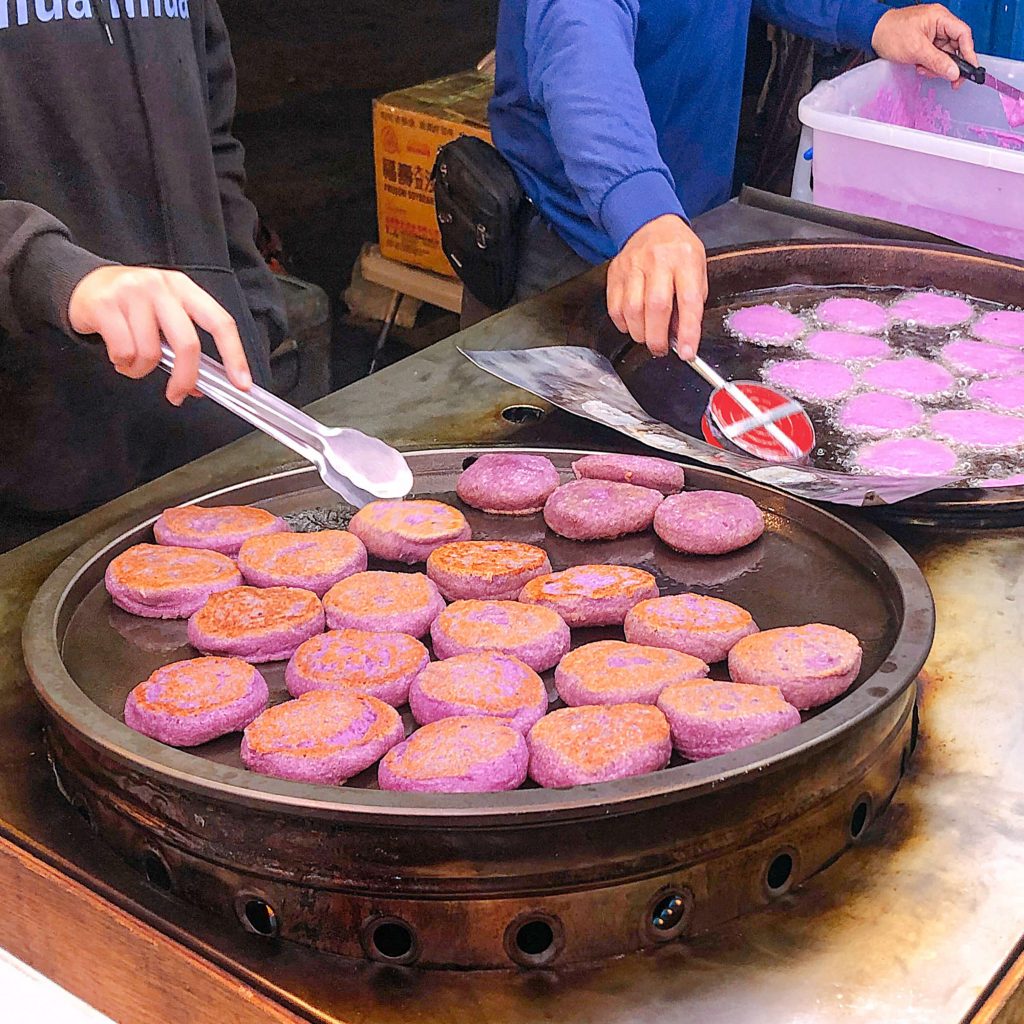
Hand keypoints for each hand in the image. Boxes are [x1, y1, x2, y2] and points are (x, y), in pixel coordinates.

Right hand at [68, 266, 251, 405]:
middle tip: (177, 396)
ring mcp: (133, 293)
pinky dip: (123, 364)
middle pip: (188, 343)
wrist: (82, 284)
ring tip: (133, 362)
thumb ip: (182, 345)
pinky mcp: (105, 304)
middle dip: (185, 378)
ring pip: (151, 353)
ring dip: (141, 370)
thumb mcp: (163, 315)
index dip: (234, 355)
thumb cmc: (131, 306)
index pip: (220, 322)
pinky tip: (118, 356)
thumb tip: (198, 386)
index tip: (241, 384)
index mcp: (184, 288)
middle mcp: (162, 286)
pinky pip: (124, 352)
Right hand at [606, 214, 707, 359]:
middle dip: (658, 337)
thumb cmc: (678, 251)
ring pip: (632, 310)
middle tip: (661, 349)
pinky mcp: (615, 273)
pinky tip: (633, 324)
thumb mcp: (697, 269)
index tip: (686, 353)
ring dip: (640, 333)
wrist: (650, 224)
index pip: (689, 301)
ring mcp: (632, 265)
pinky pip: (615, 308)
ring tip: (648, 337)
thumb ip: (691, 303)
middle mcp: (658, 260)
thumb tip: (679, 336)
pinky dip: (624, 324)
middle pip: (655, 307)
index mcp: (684, 260)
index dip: (687, 331)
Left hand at [871, 4, 977, 87]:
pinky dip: (929, 64)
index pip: (963, 34)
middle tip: (949, 79)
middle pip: (955, 46)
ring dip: (936, 66)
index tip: (969, 69)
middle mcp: (939, 24)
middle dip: (949, 64)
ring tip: (923, 69)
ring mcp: (932, 33)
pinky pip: (934, 56)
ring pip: (944, 54)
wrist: (873, 33)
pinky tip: (919, 67)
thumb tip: (954, 72)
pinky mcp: (925, 42)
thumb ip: (937, 62)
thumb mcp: (916, 50)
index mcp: (941, 18)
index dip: (968, 52)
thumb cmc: (891, 33)